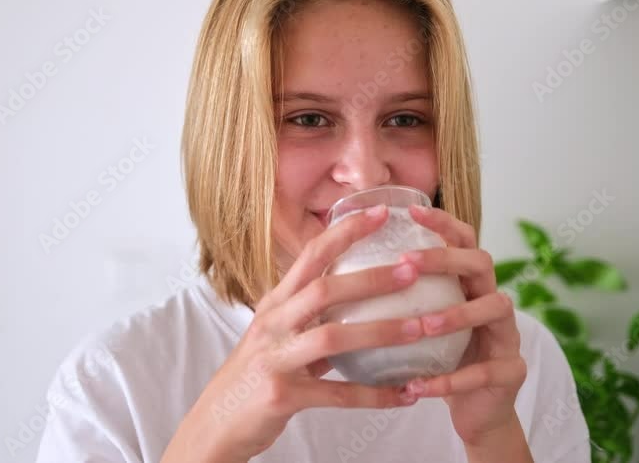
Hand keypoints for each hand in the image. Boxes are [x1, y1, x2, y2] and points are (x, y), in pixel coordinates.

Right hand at [163, 205, 427, 462]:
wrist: (217, 424)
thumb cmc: (255, 376)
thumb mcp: (278, 338)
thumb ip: (315, 320)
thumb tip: (363, 305)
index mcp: (275, 304)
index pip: (311, 256)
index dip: (346, 232)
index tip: (382, 213)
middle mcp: (273, 324)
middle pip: (324, 290)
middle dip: (372, 278)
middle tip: (413, 270)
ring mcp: (275, 359)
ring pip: (333, 338)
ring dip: (382, 331)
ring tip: (421, 329)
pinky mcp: (283, 395)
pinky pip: (338, 394)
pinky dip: (376, 395)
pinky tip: (407, 394)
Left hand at [398, 204, 528, 449]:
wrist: (476, 410)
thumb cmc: (440, 360)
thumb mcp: (419, 324)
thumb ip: (395, 300)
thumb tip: (335, 274)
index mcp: (469, 285)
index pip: (462, 240)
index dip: (441, 223)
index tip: (410, 211)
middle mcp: (493, 300)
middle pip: (482, 262)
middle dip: (446, 259)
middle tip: (408, 264)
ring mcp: (508, 335)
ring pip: (495, 308)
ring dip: (457, 314)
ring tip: (423, 325)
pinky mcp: (512, 373)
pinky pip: (485, 372)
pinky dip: (450, 379)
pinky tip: (418, 386)